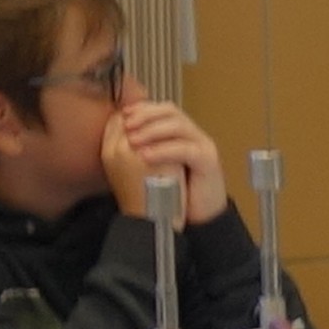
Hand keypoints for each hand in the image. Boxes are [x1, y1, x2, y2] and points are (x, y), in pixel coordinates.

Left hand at [107, 94, 231, 218]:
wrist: (197, 219)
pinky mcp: (208, 160)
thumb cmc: (173, 194)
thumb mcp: (152, 167)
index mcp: (179, 134)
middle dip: (146, 114)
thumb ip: (141, 147)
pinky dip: (163, 150)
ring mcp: (202, 145)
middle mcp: (192, 135)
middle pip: (170, 111)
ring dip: (152, 130)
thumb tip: (120, 129)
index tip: (122, 114)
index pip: (160, 109)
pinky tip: (145, 156)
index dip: (141, 108)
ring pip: (178, 125)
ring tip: (132, 140)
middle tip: (126, 124)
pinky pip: (185, 149)